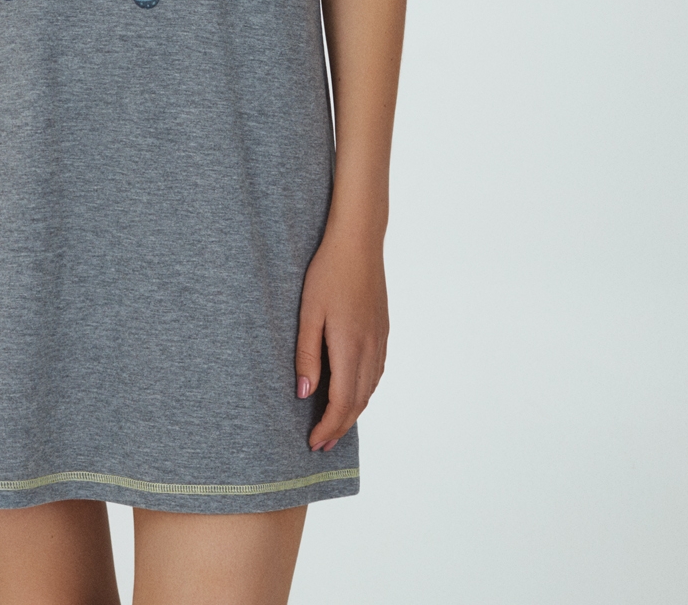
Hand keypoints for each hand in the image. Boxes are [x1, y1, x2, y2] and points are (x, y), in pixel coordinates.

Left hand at [294, 233, 387, 450]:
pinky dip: (364, 391)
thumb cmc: (328, 273)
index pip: (342, 401)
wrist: (359, 243)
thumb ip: (307, 355)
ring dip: (353, 412)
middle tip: (321, 445)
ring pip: (370, 389)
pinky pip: (376, 372)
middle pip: (359, 401)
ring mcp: (380, 340)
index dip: (329, 427)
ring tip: (335, 425)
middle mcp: (370, 348)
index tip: (314, 443)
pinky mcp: (382, 331)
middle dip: (340, 427)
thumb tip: (305, 394)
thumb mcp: (308, 313)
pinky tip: (353, 392)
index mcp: (350, 347)